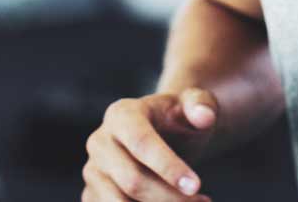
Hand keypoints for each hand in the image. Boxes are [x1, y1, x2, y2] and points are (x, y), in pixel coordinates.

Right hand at [83, 87, 218, 200]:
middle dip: (170, 197)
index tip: (196, 186)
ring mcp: (93, 170)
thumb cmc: (179, 120)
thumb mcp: (195, 105)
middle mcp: (100, 142)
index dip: (168, 167)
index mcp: (121, 114)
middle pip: (132, 180)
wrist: (161, 135)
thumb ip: (202, 105)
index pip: (141, 143)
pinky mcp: (93, 194)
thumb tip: (204, 116)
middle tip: (202, 200)